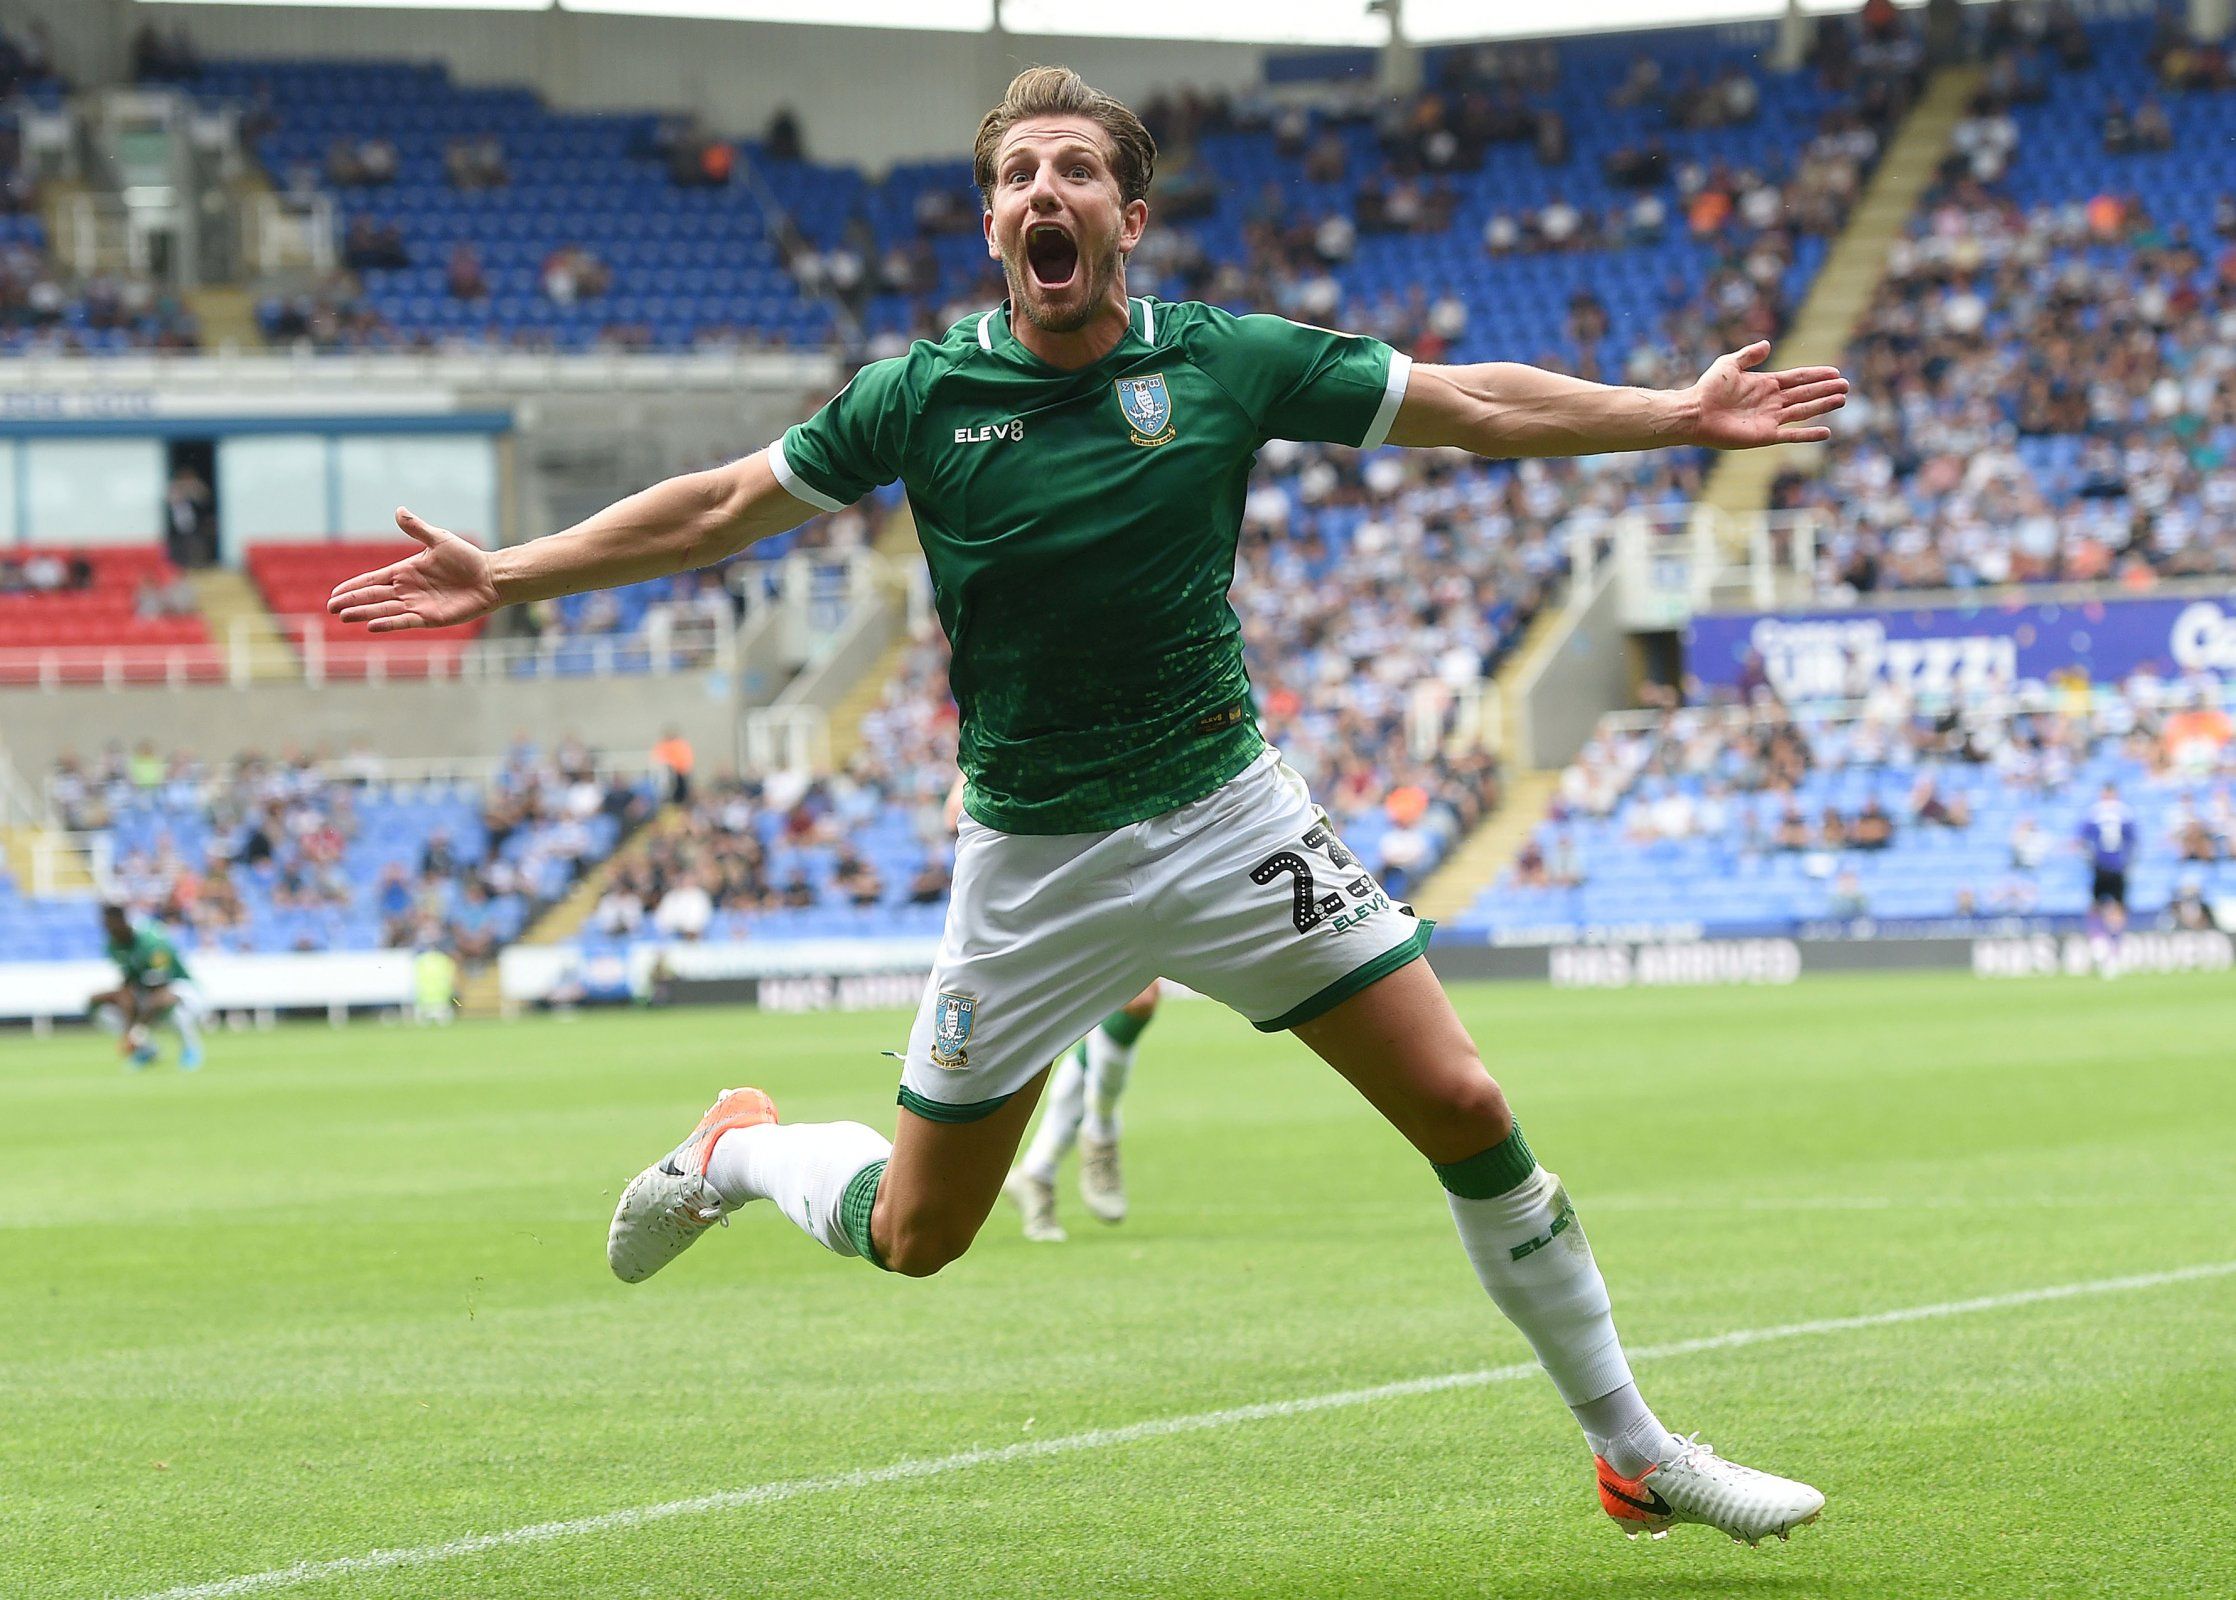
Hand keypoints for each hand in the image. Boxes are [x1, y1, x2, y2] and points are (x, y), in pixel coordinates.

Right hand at [326, 508, 500, 631]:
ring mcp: (417, 605)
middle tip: (331, 608)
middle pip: (373, 596)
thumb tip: (398, 510)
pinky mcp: (430, 617)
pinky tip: (371, 626)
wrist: (490, 577)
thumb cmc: (467, 558)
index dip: (354, 586)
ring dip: (364, 613)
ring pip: (384, 610)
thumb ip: (417, 529)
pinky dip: (389, 623)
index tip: (335, 593)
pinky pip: (405, 621)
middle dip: (352, 602)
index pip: (373, 580)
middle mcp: (407, 590)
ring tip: (344, 617)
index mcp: (405, 572)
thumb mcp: (439, 539)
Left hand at [1685, 342, 1848, 448]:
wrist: (1696, 414)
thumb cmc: (1709, 389)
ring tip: (1842, 400)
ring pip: (1804, 411)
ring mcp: (1770, 419)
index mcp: (1766, 383)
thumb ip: (1749, 355)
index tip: (1835, 372)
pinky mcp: (1765, 435)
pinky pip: (1792, 435)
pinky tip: (1826, 432)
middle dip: (1826, 389)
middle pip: (1805, 394)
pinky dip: (1808, 435)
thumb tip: (1768, 343)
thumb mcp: (1729, 364)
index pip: (1798, 378)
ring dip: (1823, 406)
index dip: (1817, 375)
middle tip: (1846, 386)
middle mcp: (1771, 401)